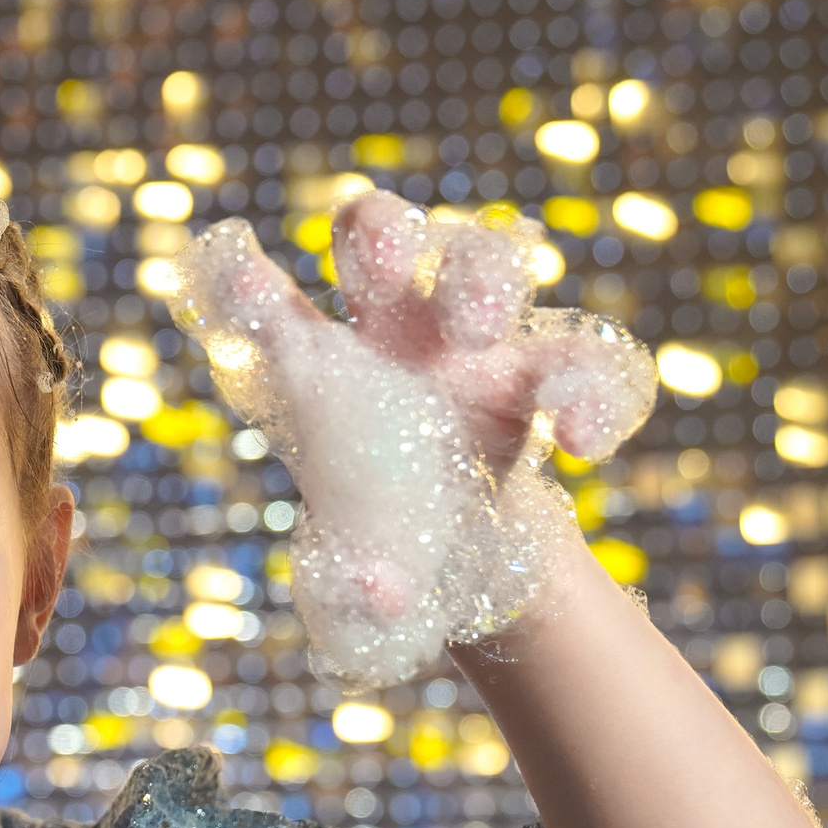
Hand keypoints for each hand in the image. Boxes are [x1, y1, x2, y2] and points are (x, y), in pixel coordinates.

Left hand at [174, 191, 652, 684]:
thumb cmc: (381, 553)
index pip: (269, 308)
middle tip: (381, 270)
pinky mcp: (543, 381)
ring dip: (483, 275)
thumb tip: (379, 590)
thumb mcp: (350, 594)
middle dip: (380, 232)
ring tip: (479, 334)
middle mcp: (393, 334)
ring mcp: (474, 346)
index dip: (244, 281)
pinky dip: (591, 390)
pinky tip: (580, 444)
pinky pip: (583, 358)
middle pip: (379, 231)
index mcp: (319, 371)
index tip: (235, 275)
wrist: (465, 566)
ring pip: (485, 255)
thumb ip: (351, 595)